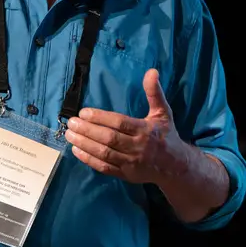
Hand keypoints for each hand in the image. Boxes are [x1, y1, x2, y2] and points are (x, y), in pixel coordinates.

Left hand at [62, 68, 183, 184]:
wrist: (175, 166)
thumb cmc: (166, 135)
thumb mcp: (163, 113)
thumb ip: (154, 93)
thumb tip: (151, 71)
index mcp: (145, 130)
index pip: (119, 123)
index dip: (100, 118)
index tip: (83, 112)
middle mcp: (138, 147)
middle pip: (109, 138)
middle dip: (88, 130)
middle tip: (71, 123)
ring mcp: (131, 163)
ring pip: (104, 153)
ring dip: (85, 144)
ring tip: (69, 135)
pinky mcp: (126, 174)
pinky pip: (105, 167)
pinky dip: (89, 160)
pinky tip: (76, 150)